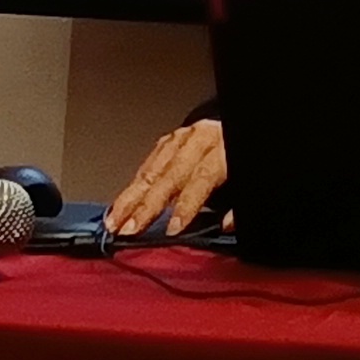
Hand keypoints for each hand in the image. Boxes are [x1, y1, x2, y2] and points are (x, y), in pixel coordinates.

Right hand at [103, 119, 227, 236]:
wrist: (239, 130)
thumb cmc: (236, 159)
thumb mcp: (245, 181)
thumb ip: (237, 206)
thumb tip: (226, 225)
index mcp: (221, 148)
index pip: (200, 177)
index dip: (186, 205)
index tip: (172, 229)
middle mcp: (198, 140)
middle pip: (168, 175)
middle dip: (146, 205)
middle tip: (128, 228)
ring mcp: (182, 137)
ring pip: (152, 168)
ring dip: (130, 197)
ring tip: (114, 219)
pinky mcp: (170, 140)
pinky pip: (149, 162)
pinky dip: (133, 184)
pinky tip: (121, 201)